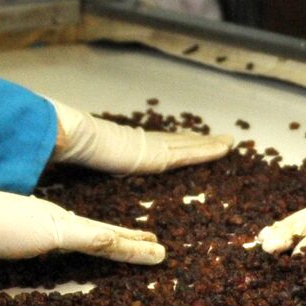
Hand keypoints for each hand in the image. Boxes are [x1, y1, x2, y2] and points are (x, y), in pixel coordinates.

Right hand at [0, 177, 163, 265]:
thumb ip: (11, 243)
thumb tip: (11, 252)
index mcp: (42, 222)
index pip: (84, 233)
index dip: (109, 238)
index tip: (128, 242)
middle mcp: (55, 221)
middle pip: (103, 233)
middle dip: (132, 241)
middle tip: (157, 248)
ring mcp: (57, 225)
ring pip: (108, 237)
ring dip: (136, 247)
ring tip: (161, 253)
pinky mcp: (55, 231)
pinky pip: (98, 240)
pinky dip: (124, 246)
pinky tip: (147, 250)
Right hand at [50, 99, 232, 174]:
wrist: (77, 139)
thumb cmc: (76, 151)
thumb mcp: (87, 163)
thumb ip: (92, 163)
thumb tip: (80, 166)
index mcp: (130, 145)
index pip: (160, 144)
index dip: (178, 142)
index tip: (191, 141)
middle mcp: (146, 142)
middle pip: (180, 141)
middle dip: (200, 140)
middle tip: (221, 140)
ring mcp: (154, 147)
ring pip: (190, 146)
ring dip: (210, 144)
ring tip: (229, 142)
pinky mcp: (160, 156)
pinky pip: (190, 154)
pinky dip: (208, 151)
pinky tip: (225, 149)